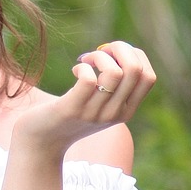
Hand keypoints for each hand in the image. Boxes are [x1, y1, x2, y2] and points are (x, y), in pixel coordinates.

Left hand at [14, 40, 156, 156]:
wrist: (41, 141)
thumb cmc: (70, 114)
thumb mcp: (100, 104)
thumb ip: (114, 85)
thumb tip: (119, 50)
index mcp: (127, 111)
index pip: (149, 77)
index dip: (135, 55)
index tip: (114, 54)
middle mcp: (115, 114)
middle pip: (135, 69)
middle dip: (120, 48)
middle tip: (100, 51)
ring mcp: (95, 113)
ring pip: (114, 72)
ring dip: (99, 56)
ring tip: (86, 61)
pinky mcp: (72, 109)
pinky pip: (89, 80)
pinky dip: (83, 68)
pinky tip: (75, 71)